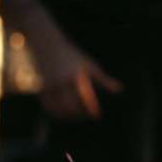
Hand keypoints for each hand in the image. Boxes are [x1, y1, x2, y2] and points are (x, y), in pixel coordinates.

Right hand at [1, 0, 122, 119]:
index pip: (85, 97)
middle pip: (69, 107)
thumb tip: (119, 90)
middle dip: (79, 115)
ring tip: (76, 116)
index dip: (91, 108)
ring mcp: (49, 86)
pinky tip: (64, 114)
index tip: (97, 115)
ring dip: (67, 116)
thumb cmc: (72, 56)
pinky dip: (56, 113)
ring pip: (57, 109)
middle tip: (87, 116)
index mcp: (76, 76)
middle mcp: (62, 82)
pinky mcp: (41, 89)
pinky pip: (48, 106)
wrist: (47, 45)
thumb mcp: (89, 65)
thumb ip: (103, 79)